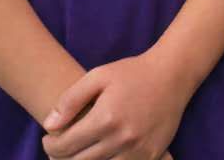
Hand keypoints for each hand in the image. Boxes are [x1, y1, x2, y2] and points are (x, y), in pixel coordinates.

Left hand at [40, 50, 191, 159]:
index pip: (64, 146)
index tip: (49, 139)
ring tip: (78, 153)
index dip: (50, 145)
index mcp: (106, 118)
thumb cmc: (133, 73)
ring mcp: (138, 150)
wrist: (174, 74)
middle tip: (60, 148)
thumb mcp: (98, 76)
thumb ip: (70, 100)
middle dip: (61, 157)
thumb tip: (49, 126)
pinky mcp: (151, 155)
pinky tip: (101, 155)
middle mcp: (122, 138)